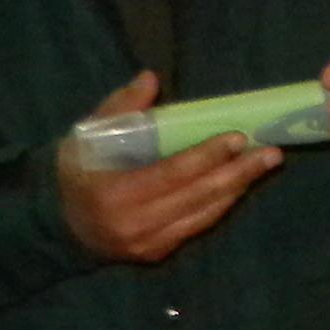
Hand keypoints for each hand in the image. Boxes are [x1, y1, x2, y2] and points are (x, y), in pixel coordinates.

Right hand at [55, 72, 280, 261]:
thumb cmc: (75, 172)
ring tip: (265, 165)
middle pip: (198, 196)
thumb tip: (152, 77)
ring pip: (204, 214)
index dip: (207, 156)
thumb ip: (120, 108)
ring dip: (238, 188)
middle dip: (238, 173)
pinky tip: (240, 185)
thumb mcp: (87, 135)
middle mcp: (135, 223)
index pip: (172, 173)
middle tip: (271, 152)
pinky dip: (222, 204)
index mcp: (115, 192)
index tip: (238, 138)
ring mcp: (149, 242)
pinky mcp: (159, 252)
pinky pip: (198, 226)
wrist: (58, 224)